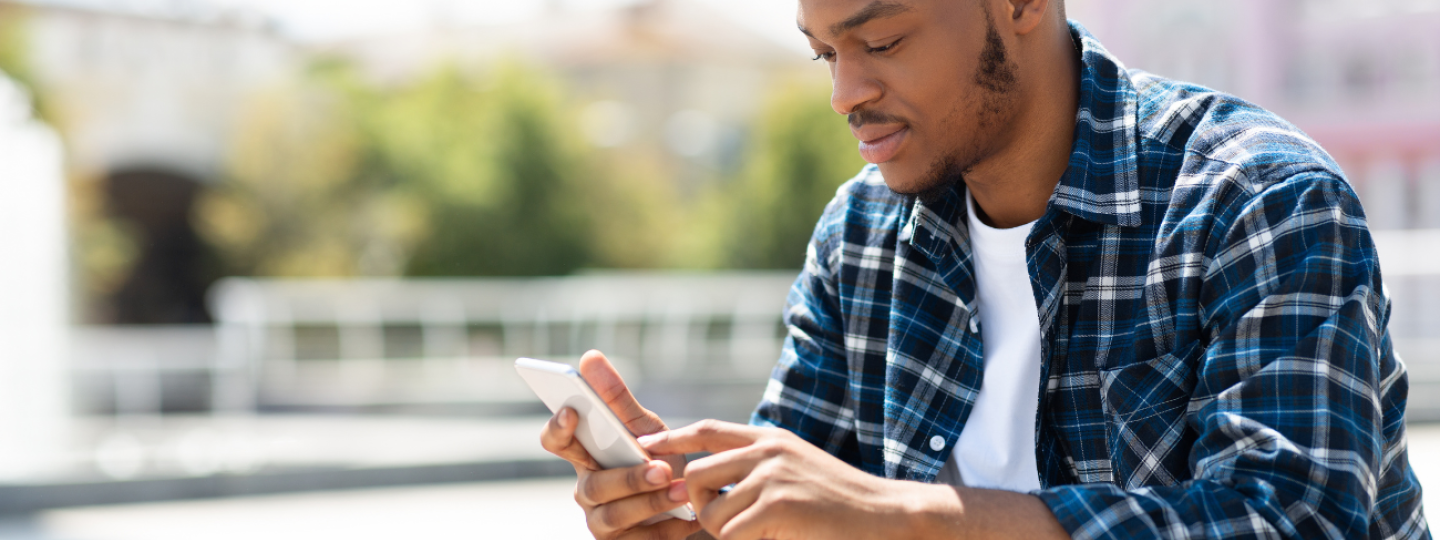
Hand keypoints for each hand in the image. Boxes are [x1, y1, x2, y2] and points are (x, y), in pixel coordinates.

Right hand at [539, 350, 702, 539]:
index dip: (557, 428)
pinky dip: (667, 528)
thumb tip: (589, 356)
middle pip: (593, 486)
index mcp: (585, 456)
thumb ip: (617, 398)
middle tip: (661, 468)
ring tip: (682, 490)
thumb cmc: (658, 458)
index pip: (555, 441)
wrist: (690, 501)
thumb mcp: (645, 427)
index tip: (572, 411)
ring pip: (613, 515)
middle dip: (628, 477)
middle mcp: (586, 490)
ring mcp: (601, 521)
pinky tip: (688, 517)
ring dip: (651, 502)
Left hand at [642, 420, 1070, 539]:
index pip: (707, 430)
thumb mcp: (796, 466)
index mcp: (770, 438)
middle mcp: (767, 451)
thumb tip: (708, 477)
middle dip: (696, 504)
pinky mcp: (778, 506)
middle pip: (695, 473)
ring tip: (754, 535)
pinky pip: (731, 534)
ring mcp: (772, 477)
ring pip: (710, 510)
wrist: (886, 515)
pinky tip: (769, 539)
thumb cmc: (840, 501)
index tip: (645, 446)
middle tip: (718, 525)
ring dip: (721, 532)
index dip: (671, 438)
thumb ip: (757, 465)